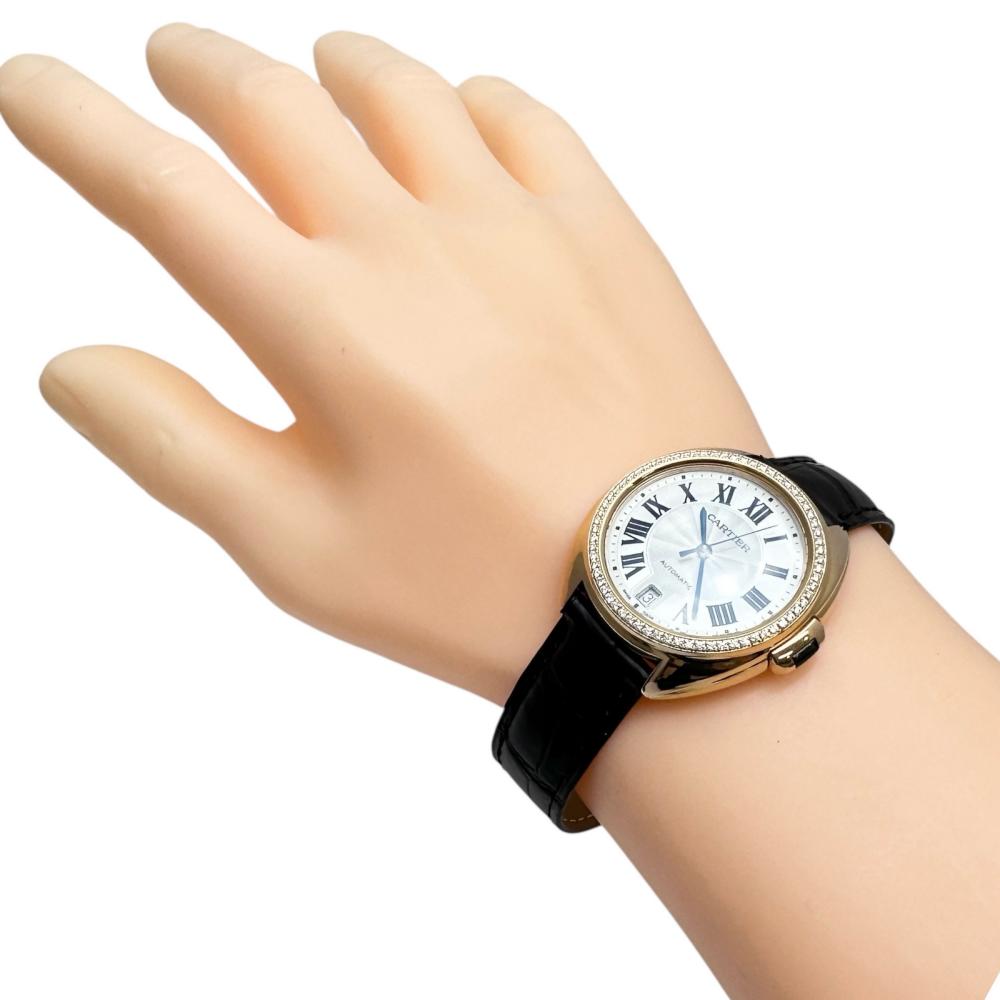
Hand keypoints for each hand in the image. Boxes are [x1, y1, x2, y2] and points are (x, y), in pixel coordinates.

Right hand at [0, 25, 767, 703]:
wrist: (669, 587)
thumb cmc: (482, 586)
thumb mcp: (300, 553)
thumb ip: (176, 447)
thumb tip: (76, 366)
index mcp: (320, 322)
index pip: (161, 189)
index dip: (76, 126)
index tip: (31, 84)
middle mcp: (411, 243)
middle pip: (272, 108)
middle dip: (199, 74)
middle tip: (168, 64)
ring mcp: (517, 223)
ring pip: (398, 88)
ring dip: (331, 68)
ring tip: (308, 73)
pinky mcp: (604, 230)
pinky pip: (523, 118)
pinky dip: (466, 100)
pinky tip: (456, 113)